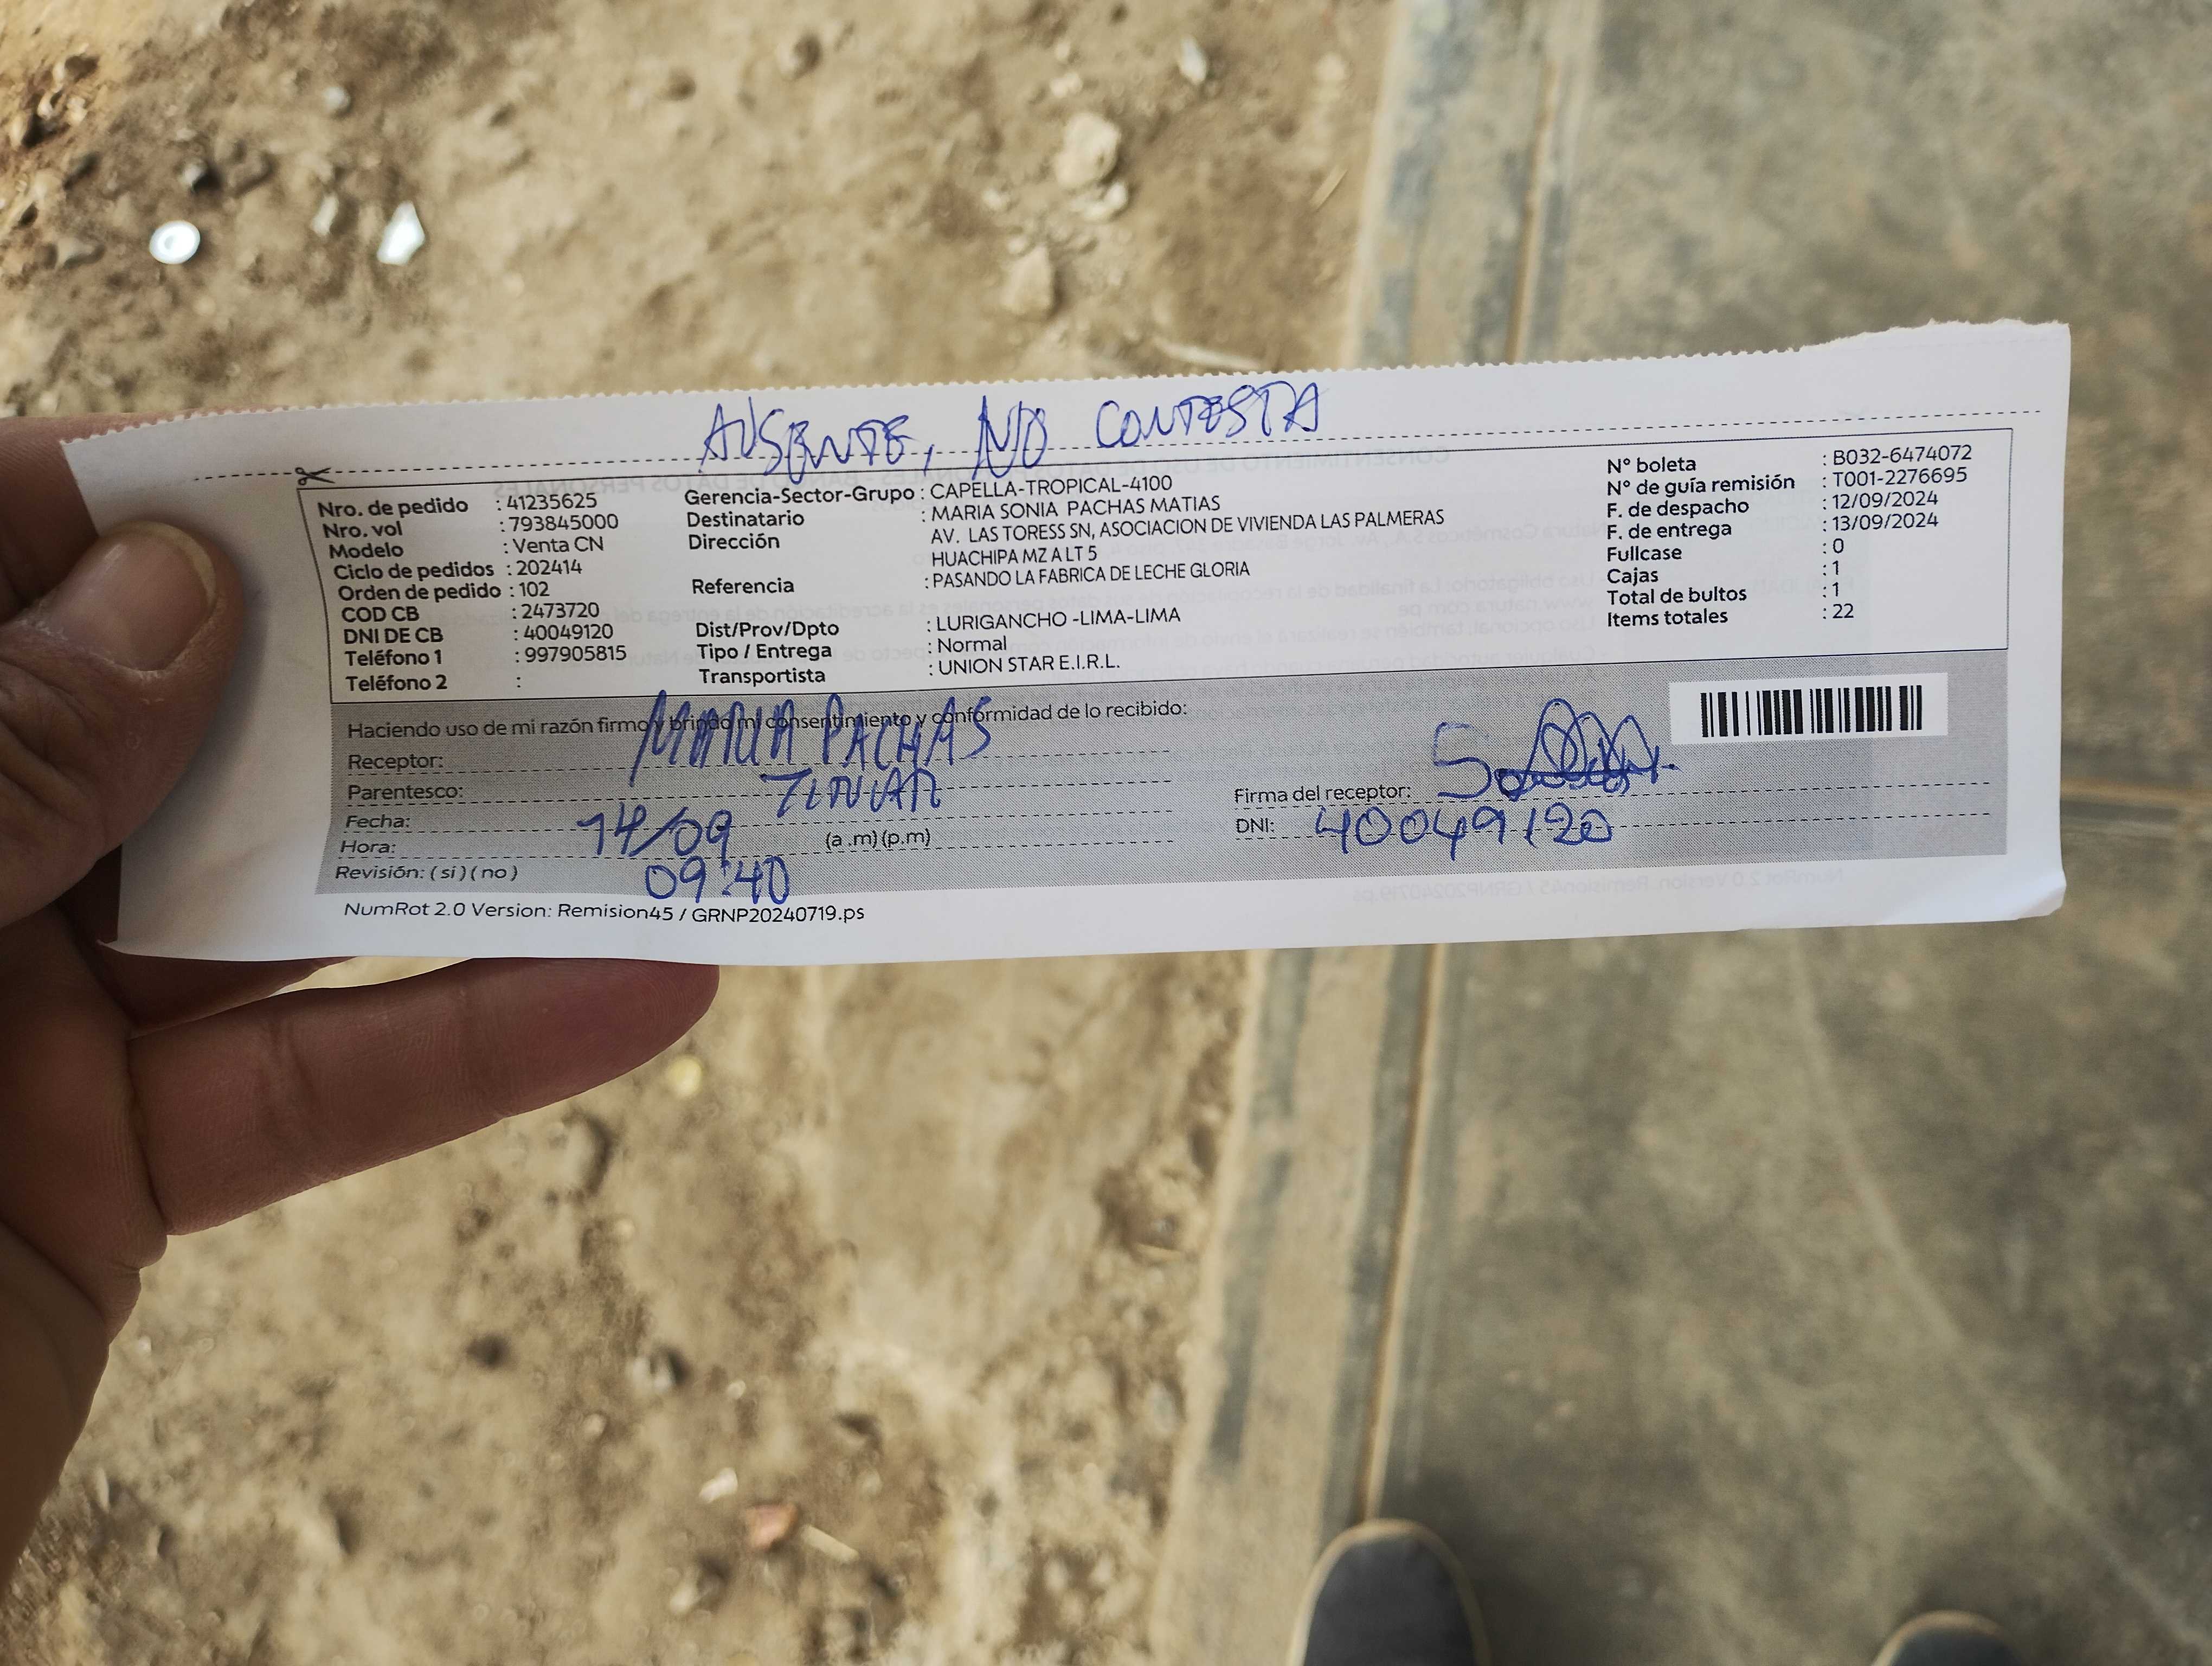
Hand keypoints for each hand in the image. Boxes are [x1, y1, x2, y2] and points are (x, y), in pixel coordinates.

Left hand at [0, 416, 718, 1583]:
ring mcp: (5, 1027)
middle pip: (147, 725)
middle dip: (342, 667)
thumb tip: (178, 591)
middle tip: (547, 603)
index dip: (128, 499)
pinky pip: (308, 1093)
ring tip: (647, 773)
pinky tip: (643, 987)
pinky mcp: (103, 1173)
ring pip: (260, 909)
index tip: (323, 475)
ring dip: (456, 855)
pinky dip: (474, 1049)